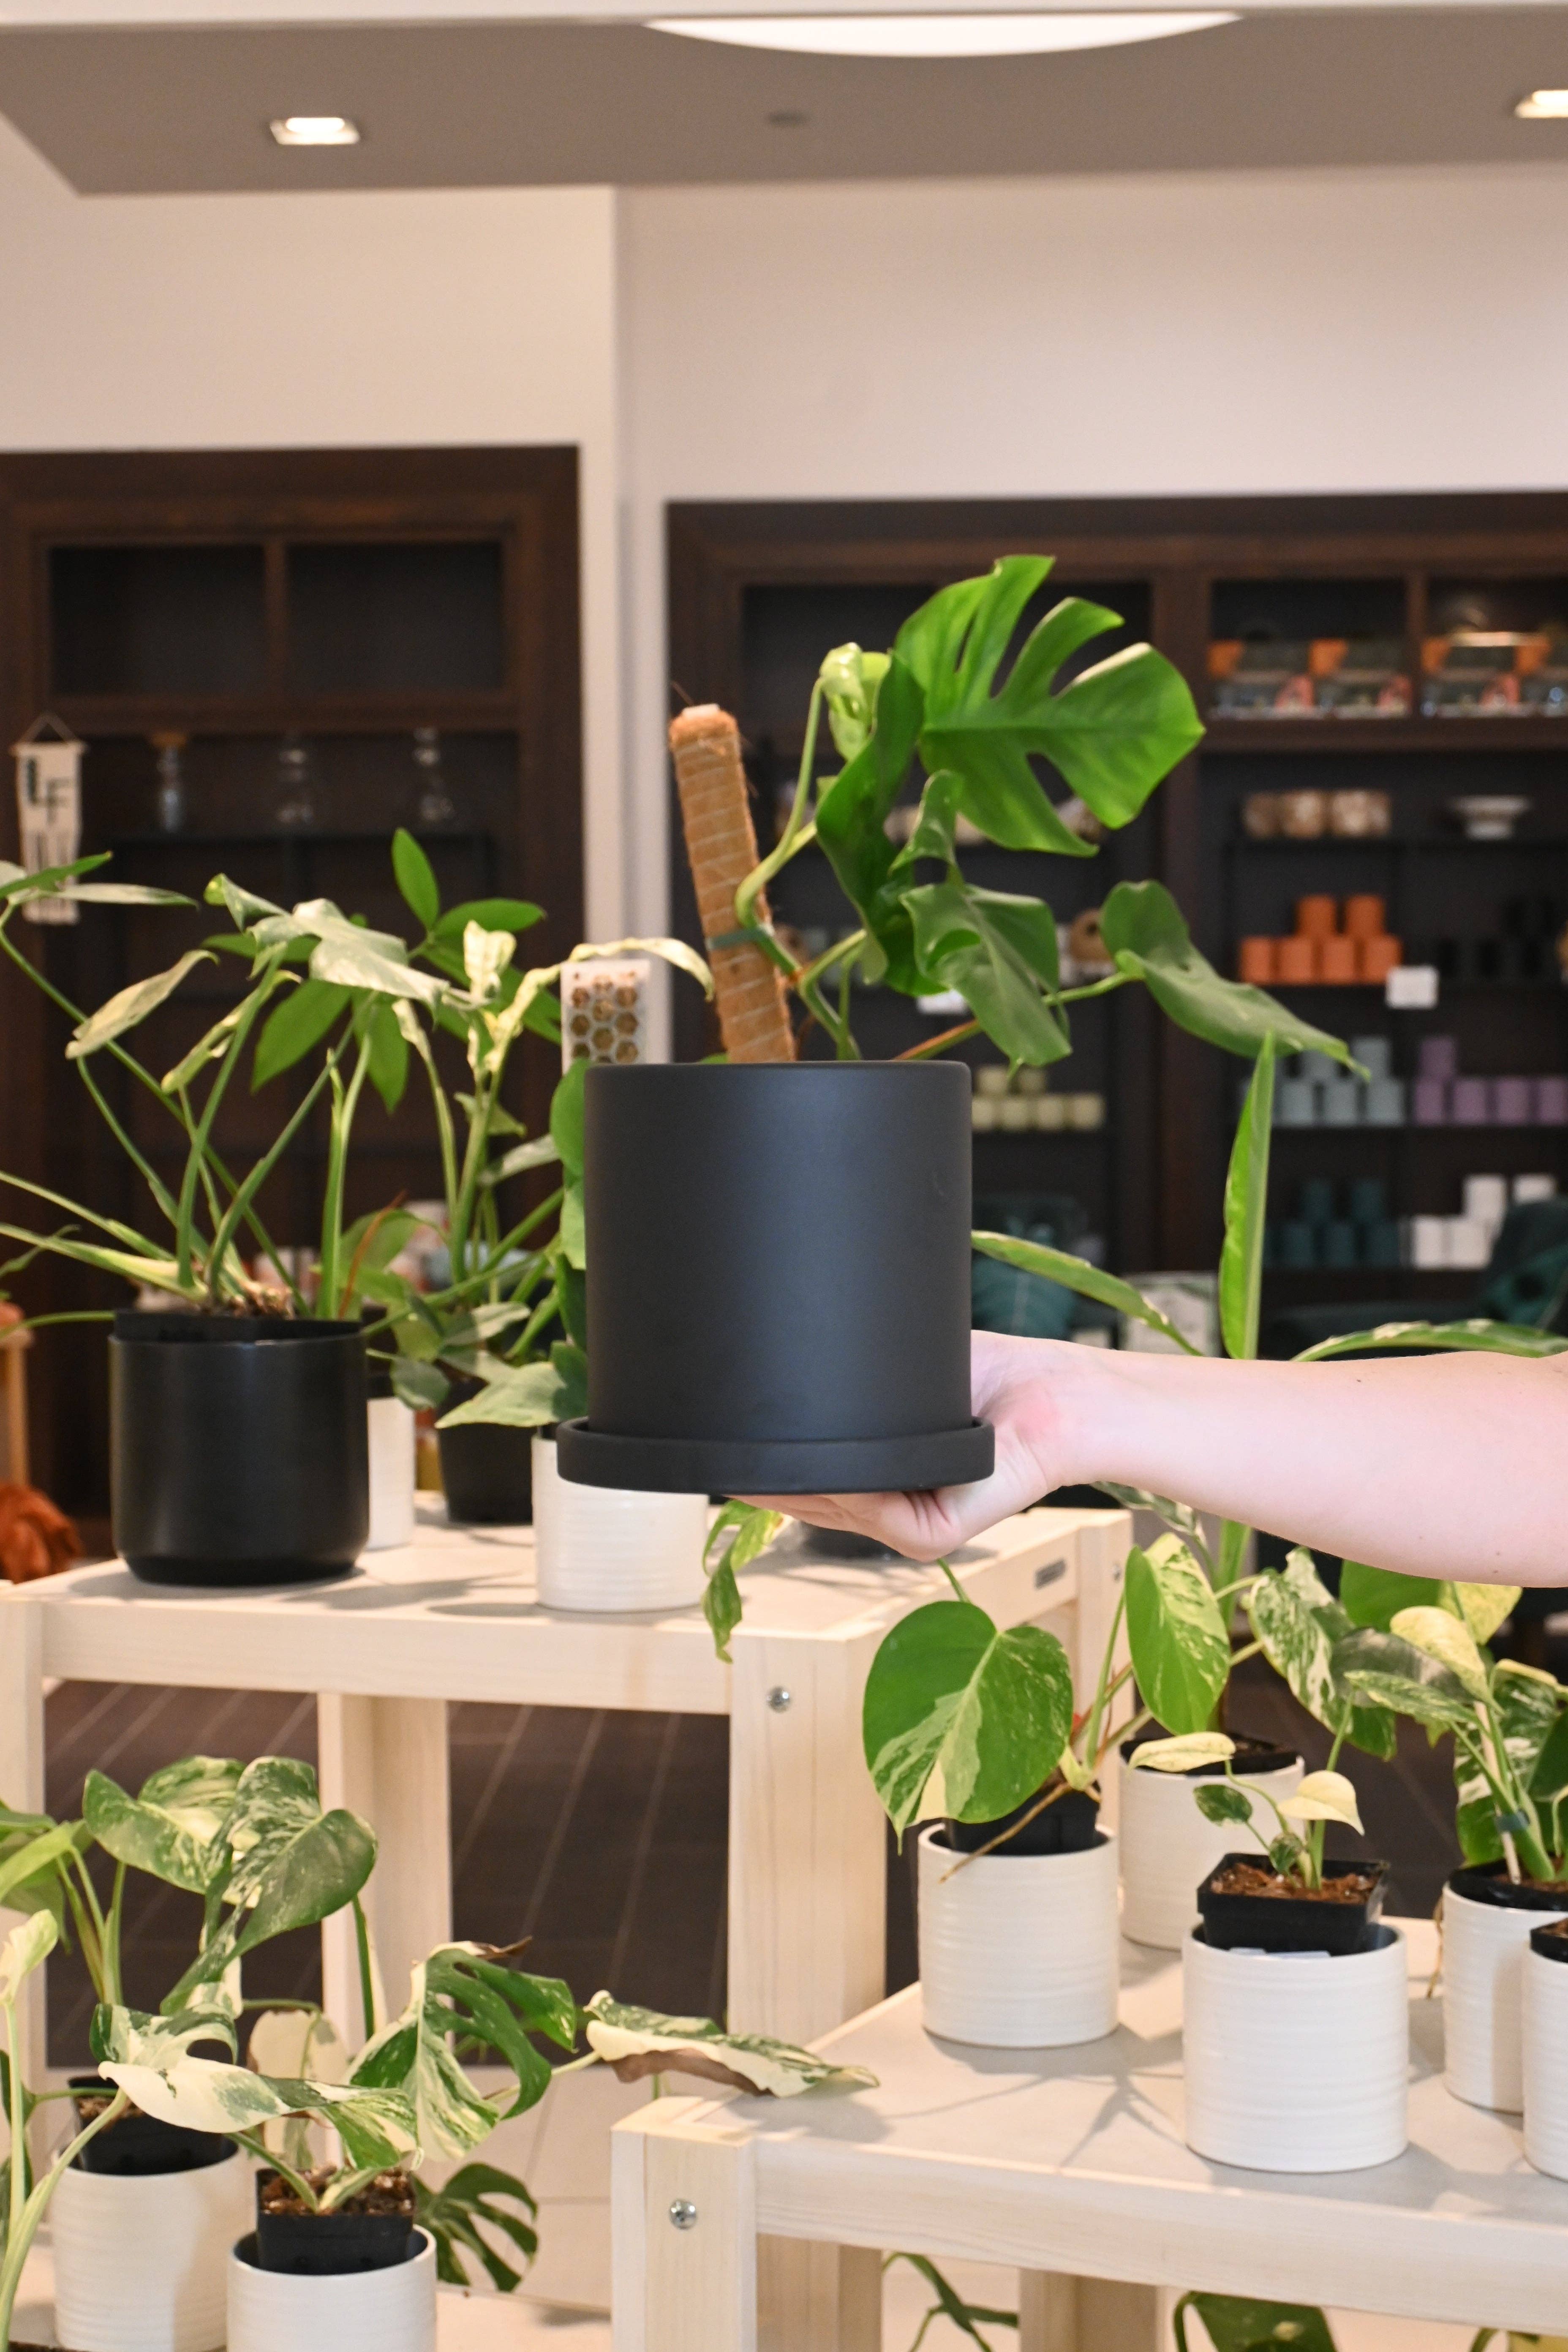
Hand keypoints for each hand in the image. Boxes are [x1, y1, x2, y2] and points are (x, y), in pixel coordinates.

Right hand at [744, 1331, 1094, 1561]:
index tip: (727, 1435)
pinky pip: (871, 1510)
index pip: (811, 1484)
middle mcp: (892, 1514)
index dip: (768, 1466)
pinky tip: (841, 1451)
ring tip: (783, 1427)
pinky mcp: (933, 1536)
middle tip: (731, 1430)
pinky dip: (853, 1481)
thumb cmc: (995, 1377)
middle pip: (809, 1499)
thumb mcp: (909, 1380)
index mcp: (883, 1483)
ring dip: (804, 1471)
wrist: (1055, 1394)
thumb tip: (787, 1386)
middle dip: (770, 1470)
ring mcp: (910, 1530)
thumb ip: (858, 1394)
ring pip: (832, 1505)